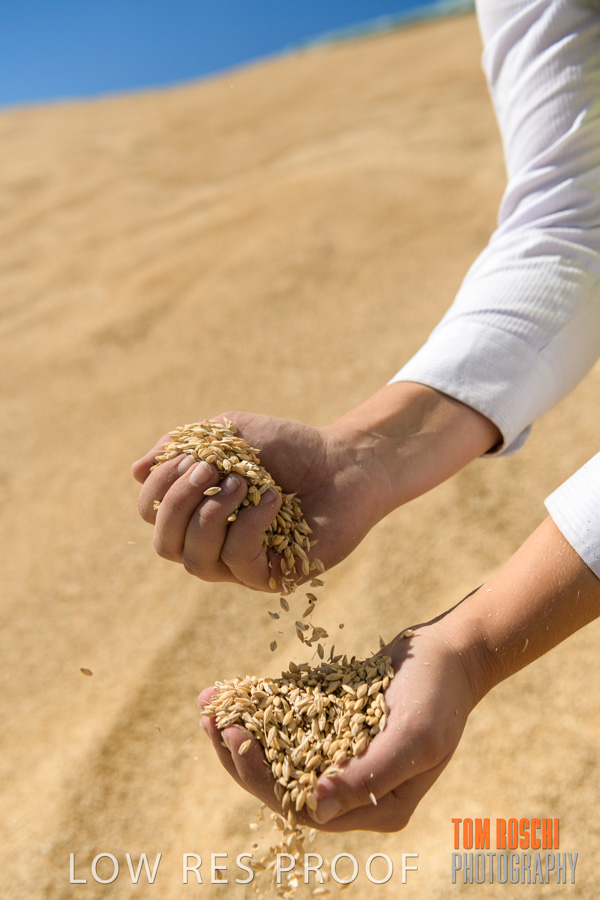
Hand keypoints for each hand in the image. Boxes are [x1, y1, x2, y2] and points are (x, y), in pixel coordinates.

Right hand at [131, 410, 386, 590]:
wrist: (346, 461)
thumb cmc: (289, 447)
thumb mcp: (231, 433)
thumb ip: (184, 446)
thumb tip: (136, 471)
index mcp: (198, 510)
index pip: (152, 514)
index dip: (160, 488)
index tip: (192, 457)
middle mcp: (213, 543)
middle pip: (164, 544)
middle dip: (177, 504)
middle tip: (210, 470)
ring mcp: (241, 565)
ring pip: (195, 561)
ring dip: (210, 515)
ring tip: (243, 482)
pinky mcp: (273, 576)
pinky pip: (239, 562)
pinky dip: (248, 525)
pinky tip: (272, 499)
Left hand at [198, 618, 478, 831]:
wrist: (450, 654)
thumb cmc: (438, 696)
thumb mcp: (413, 739)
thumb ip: (366, 779)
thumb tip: (313, 809)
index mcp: (375, 807)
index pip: (302, 806)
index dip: (260, 778)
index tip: (233, 738)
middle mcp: (354, 789)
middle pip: (282, 784)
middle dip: (241, 757)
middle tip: (211, 723)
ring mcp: (342, 757)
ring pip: (279, 756)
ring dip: (243, 733)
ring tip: (209, 708)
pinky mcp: (334, 727)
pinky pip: (289, 725)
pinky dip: (260, 709)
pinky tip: (231, 690)